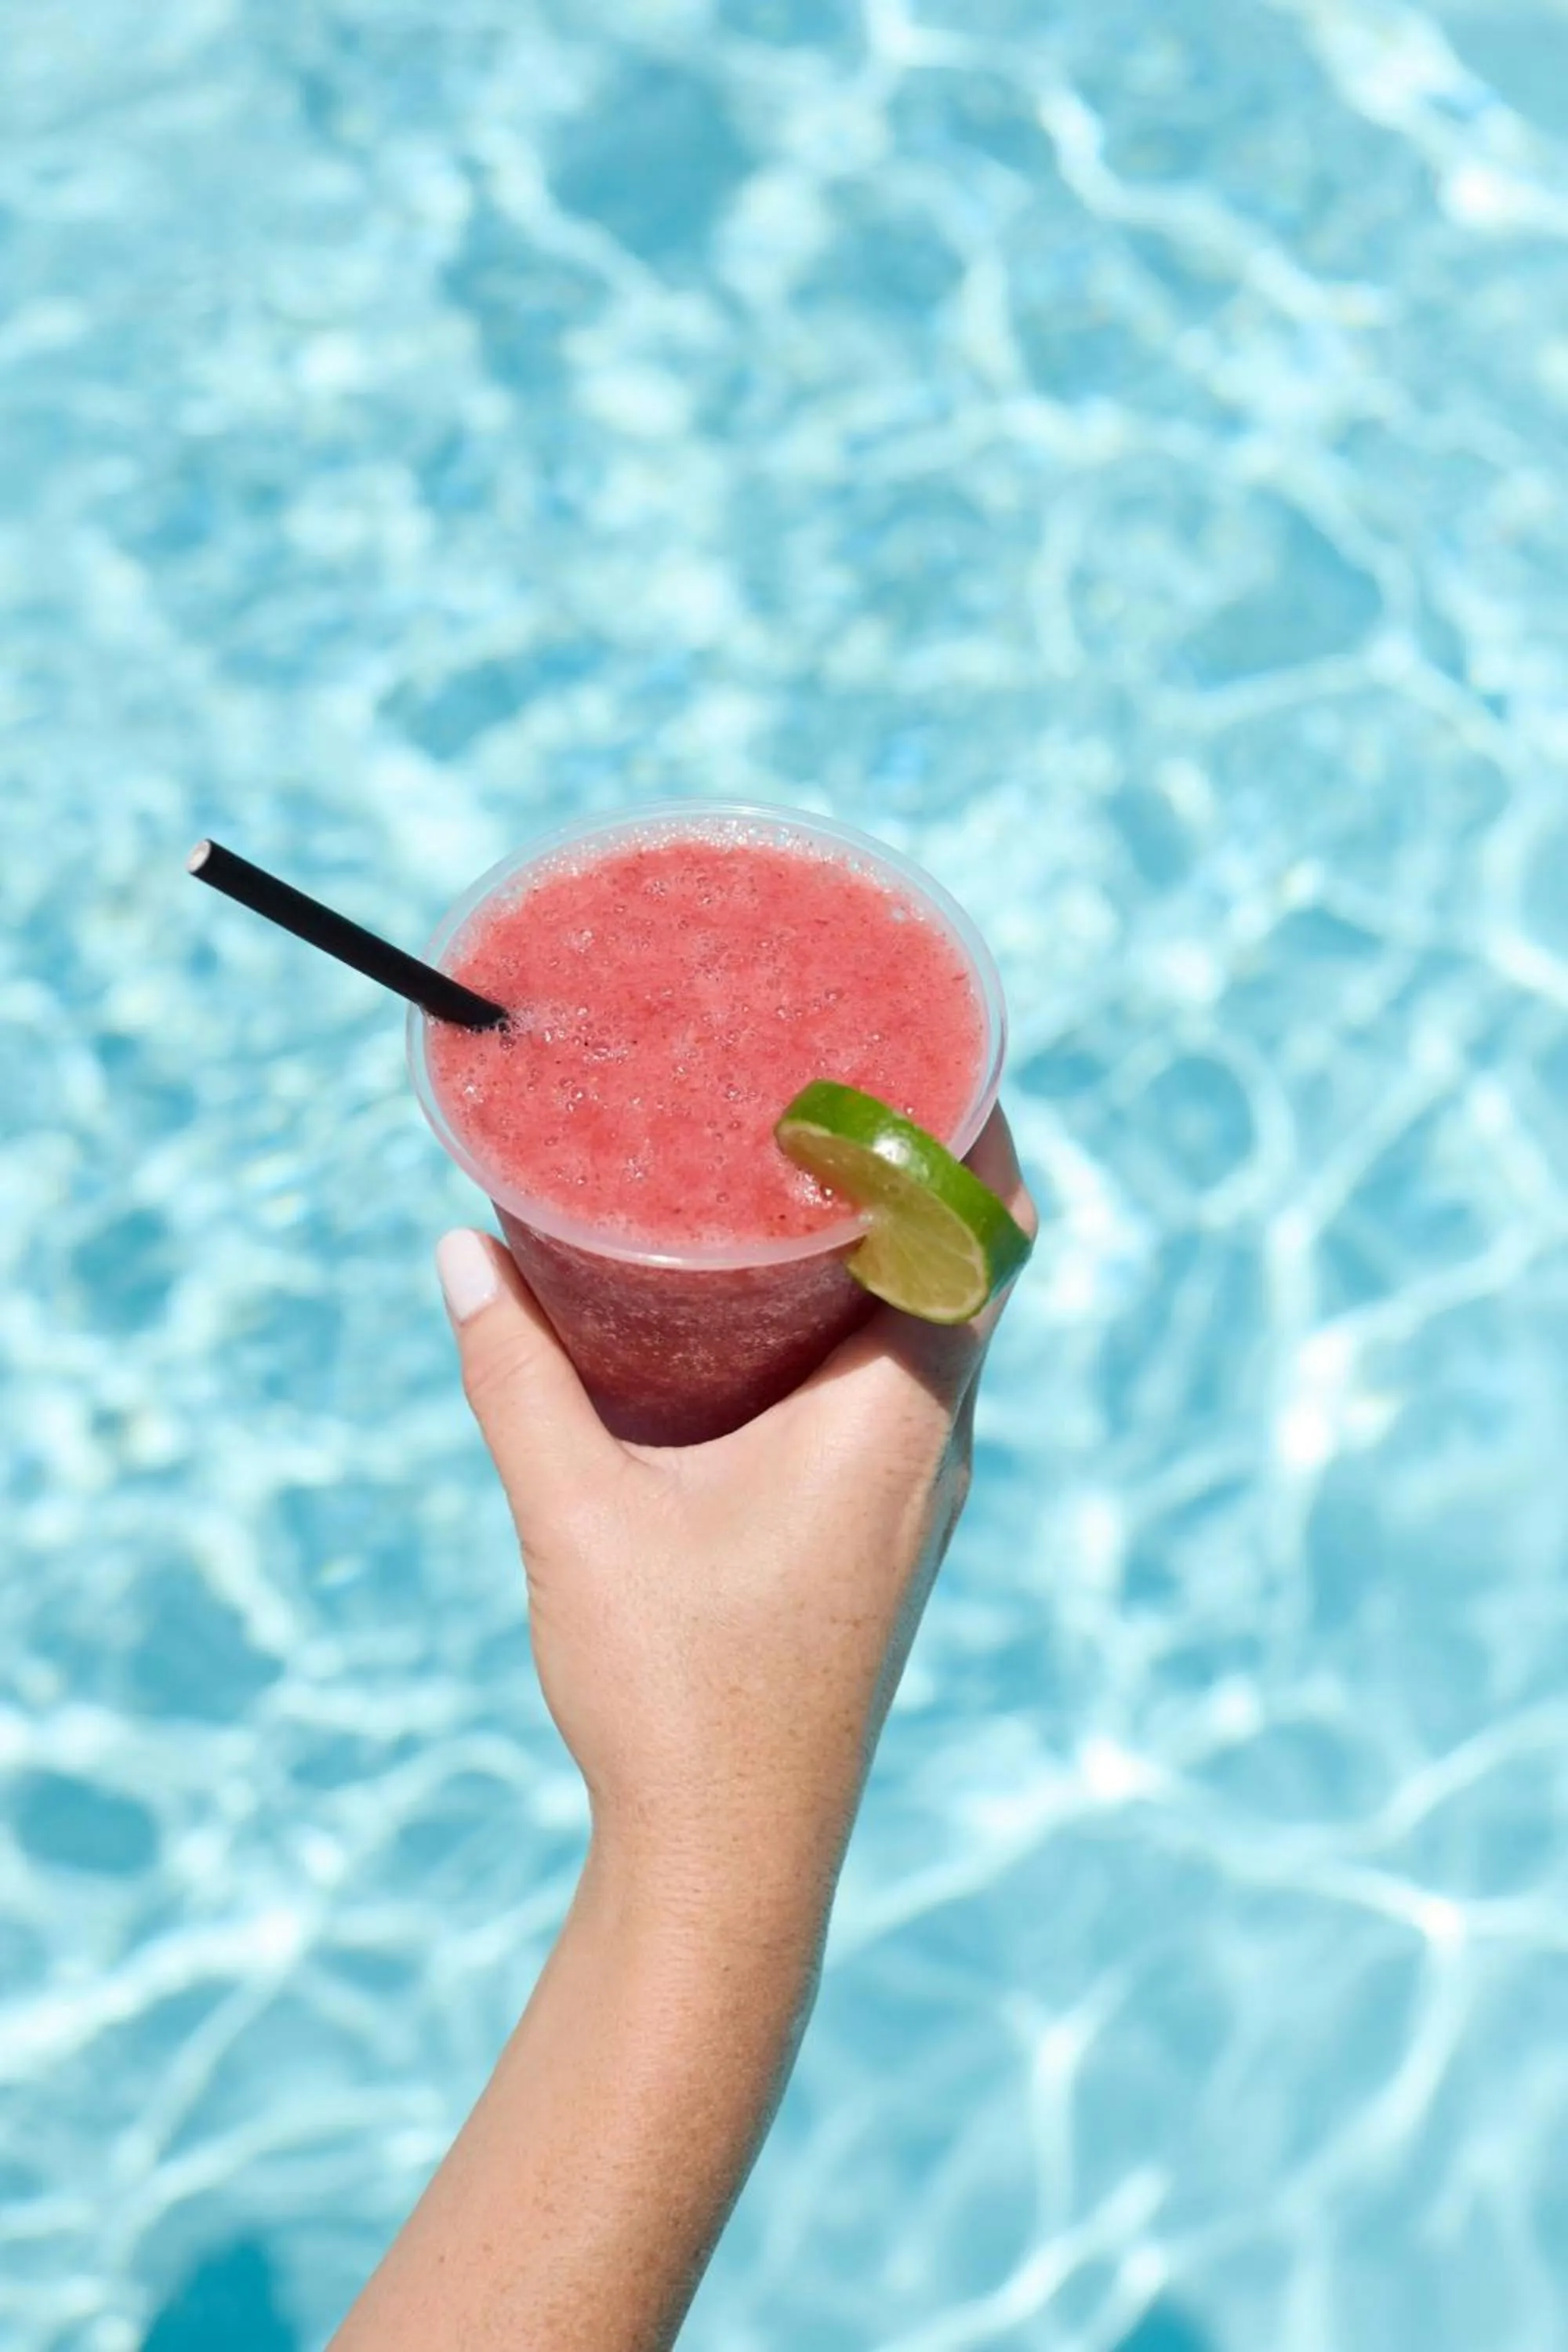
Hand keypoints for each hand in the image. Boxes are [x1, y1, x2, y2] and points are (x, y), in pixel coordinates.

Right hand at [435, 1105, 1035, 1924]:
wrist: (732, 1867)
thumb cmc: (673, 1696)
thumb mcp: (577, 1516)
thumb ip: (515, 1378)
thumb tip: (458, 1252)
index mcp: (896, 1419)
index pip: (990, 1235)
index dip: (975, 1128)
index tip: (924, 1037)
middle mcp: (936, 1447)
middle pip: (976, 1265)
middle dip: (923, 1162)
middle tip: (834, 1071)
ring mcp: (920, 1496)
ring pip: (941, 1328)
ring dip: (895, 1243)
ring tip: (801, 1165)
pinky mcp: (887, 1534)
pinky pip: (908, 1386)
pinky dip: (868, 1317)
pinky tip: (778, 1307)